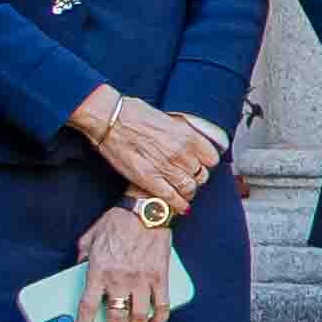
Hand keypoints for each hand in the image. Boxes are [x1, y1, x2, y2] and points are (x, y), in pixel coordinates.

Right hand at [73, 89, 227, 212]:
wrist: (110, 120)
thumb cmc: (134, 113)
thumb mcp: (167, 118)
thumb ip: (181, 133)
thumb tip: (188, 142)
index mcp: (187, 136)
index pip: (211, 158)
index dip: (206, 163)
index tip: (201, 164)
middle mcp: (181, 153)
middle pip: (201, 175)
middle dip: (197, 177)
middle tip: (190, 178)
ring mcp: (165, 168)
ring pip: (189, 188)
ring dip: (188, 191)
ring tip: (184, 191)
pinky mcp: (149, 180)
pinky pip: (171, 198)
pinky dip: (178, 205)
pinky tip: (181, 208)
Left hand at [74, 203, 181, 321]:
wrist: (147, 208)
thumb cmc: (117, 221)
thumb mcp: (90, 237)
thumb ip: (82, 257)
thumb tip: (77, 271)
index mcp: (99, 270)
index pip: (86, 307)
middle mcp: (120, 279)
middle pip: (115, 319)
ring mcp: (142, 279)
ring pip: (138, 319)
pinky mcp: (160, 277)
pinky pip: (161, 306)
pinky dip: (158, 321)